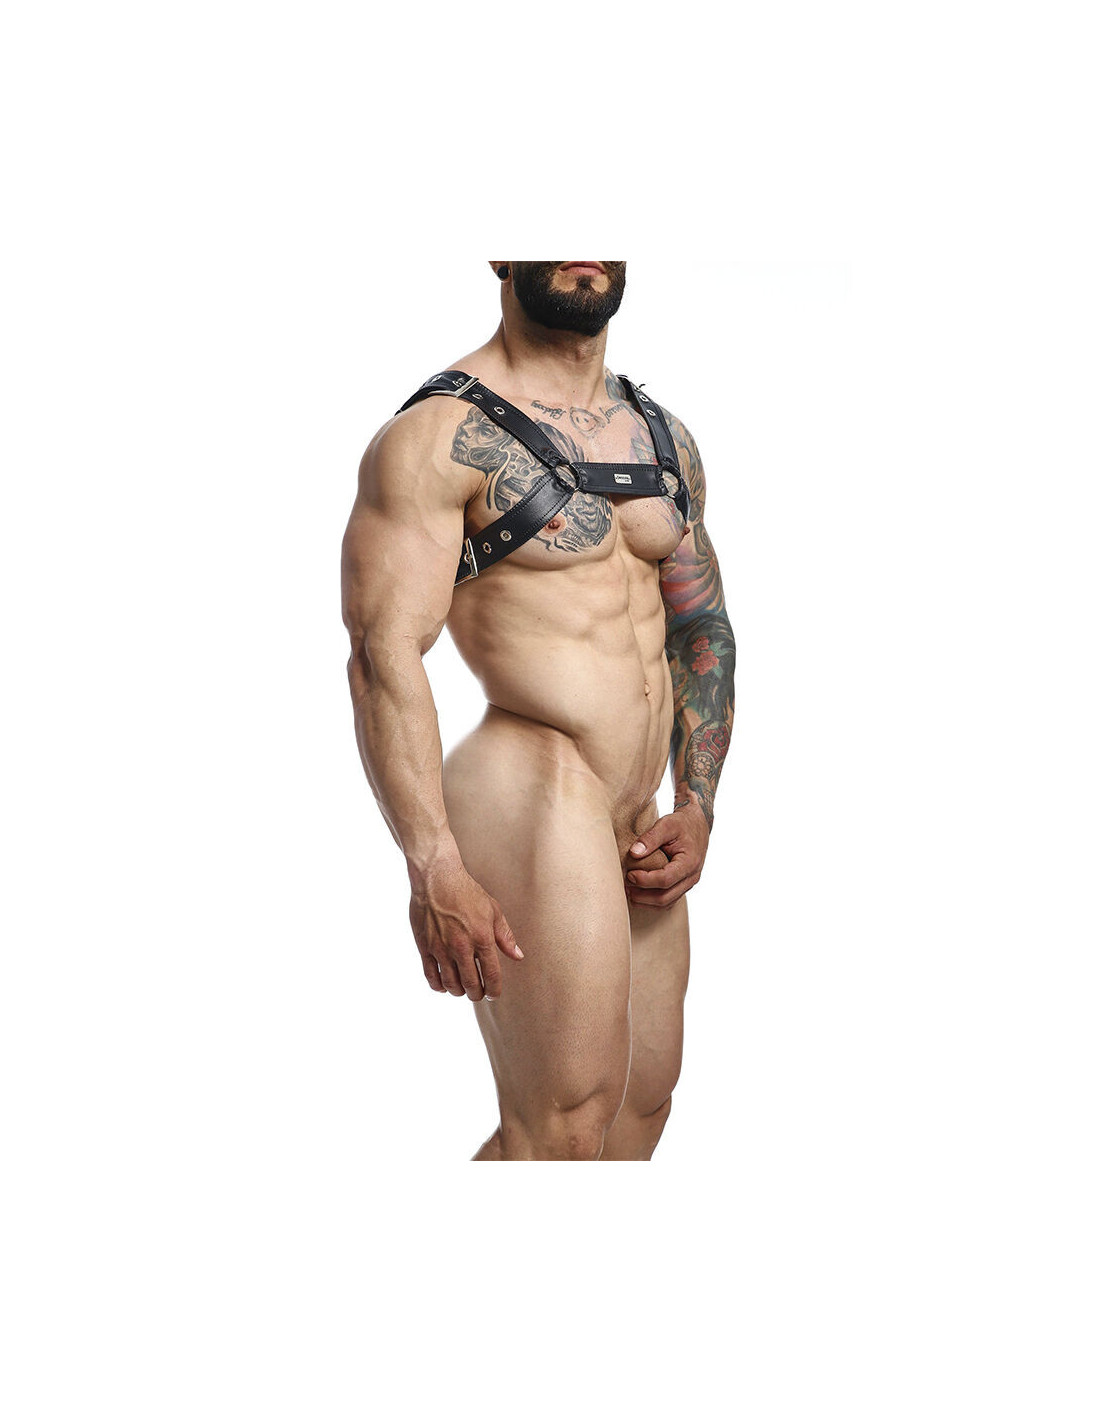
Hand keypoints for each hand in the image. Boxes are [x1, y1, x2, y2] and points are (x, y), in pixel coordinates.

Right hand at [409, 860, 522, 999]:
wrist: (437, 878)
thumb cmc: (467, 892)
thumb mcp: (493, 910)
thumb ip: (506, 936)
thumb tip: (518, 956)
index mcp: (482, 938)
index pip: (491, 975)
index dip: (494, 990)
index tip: (493, 994)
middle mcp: (461, 946)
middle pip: (471, 984)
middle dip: (477, 994)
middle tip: (478, 993)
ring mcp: (441, 948)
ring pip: (451, 984)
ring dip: (459, 992)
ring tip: (463, 989)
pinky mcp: (425, 947)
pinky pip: (431, 976)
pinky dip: (439, 986)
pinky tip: (444, 985)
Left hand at [625, 799, 710, 907]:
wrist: (697, 825)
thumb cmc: (681, 824)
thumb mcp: (667, 824)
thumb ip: (650, 837)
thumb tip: (633, 853)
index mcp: (689, 862)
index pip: (665, 880)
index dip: (645, 880)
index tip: (629, 874)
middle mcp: (691, 877)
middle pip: (665, 897)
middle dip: (642, 895)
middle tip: (625, 885)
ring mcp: (688, 884)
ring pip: (666, 903)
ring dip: (645, 902)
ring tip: (628, 891)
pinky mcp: (683, 886)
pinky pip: (668, 901)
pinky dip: (651, 901)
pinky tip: (637, 893)